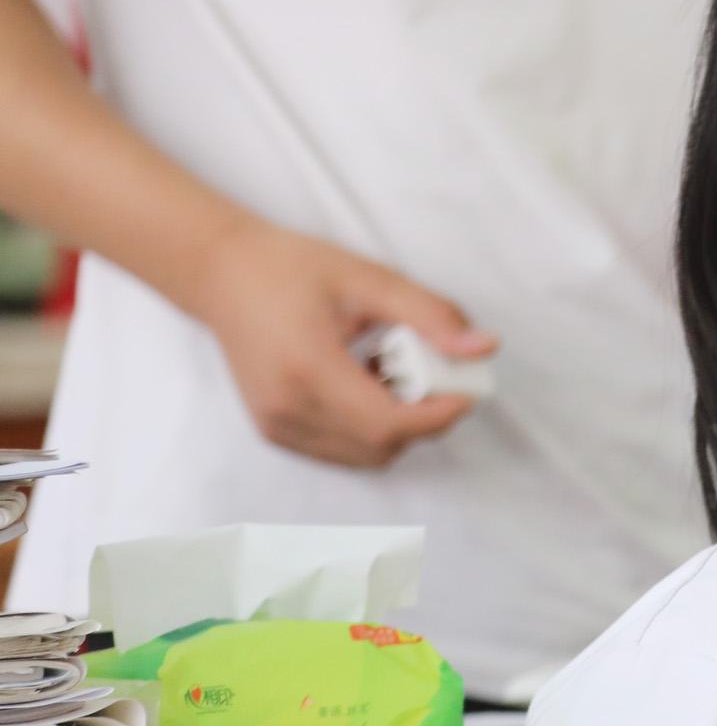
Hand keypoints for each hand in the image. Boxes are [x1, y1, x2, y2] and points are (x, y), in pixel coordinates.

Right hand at [184, 218, 494, 468]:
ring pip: (364, 455)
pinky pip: (341, 449)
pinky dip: (369, 427)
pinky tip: (368, 381)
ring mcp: (275, 426)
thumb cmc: (293, 270)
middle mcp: (286, 410)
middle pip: (381, 446)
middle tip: (435, 373)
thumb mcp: (370, 279)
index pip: (388, 425)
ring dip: (397, 425)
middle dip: (423, 418)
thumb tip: (484, 347)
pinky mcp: (274, 430)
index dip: (438, 415)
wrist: (223, 276)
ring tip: (394, 370)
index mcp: (307, 370)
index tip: (468, 389)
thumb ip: (431, 314)